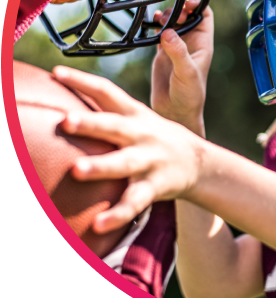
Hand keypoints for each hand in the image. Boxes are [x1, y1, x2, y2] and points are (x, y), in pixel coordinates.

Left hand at [52, 66, 202, 233]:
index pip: (107, 92)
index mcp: (134, 114)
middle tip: (66, 120)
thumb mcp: (137, 119)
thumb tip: (58, 108)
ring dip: (101, 166)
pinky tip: (98, 225)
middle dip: (91, 123)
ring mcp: (149, 160)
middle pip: (114, 126)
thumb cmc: (154, 138)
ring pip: (124, 163)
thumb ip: (105, 113)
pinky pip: (134, 202)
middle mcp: (141, 134)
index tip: (56, 72)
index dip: (83, 81)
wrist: (198, 162)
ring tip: (77, 170)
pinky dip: (118, 214)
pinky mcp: (155, 186)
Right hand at [151, 0, 212, 135]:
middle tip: (169, 15)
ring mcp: (176, 47)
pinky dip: (155, 25)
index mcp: (203, 44)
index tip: (187, 2)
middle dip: (178, 9)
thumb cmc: (190, 96)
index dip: (198, 5)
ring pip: (172, 22)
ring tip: (159, 19)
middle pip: (186, 15)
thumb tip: (168, 33)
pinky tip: (151, 23)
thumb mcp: (187, 73)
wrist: (175, 113)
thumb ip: (178, 52)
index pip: (204, 15)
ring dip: (166, 16)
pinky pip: (159, 33)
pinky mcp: (162, 53)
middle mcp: (190, 42)